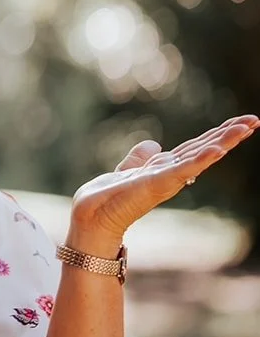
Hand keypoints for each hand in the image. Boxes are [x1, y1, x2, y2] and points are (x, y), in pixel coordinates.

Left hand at [68, 113, 258, 252]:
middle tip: (254, 120)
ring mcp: (168, 180)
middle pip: (206, 149)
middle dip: (230, 135)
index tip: (241, 122)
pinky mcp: (159, 184)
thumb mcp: (128, 170)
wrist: (92, 217)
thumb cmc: (109, 199)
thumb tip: (154, 144)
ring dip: (224, 141)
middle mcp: (172, 174)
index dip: (218, 135)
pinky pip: (184, 169)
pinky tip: (218, 149)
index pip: (197, 147)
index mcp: (167, 169)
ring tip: (245, 127)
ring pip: (202, 156)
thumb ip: (140, 158)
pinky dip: (201, 159)